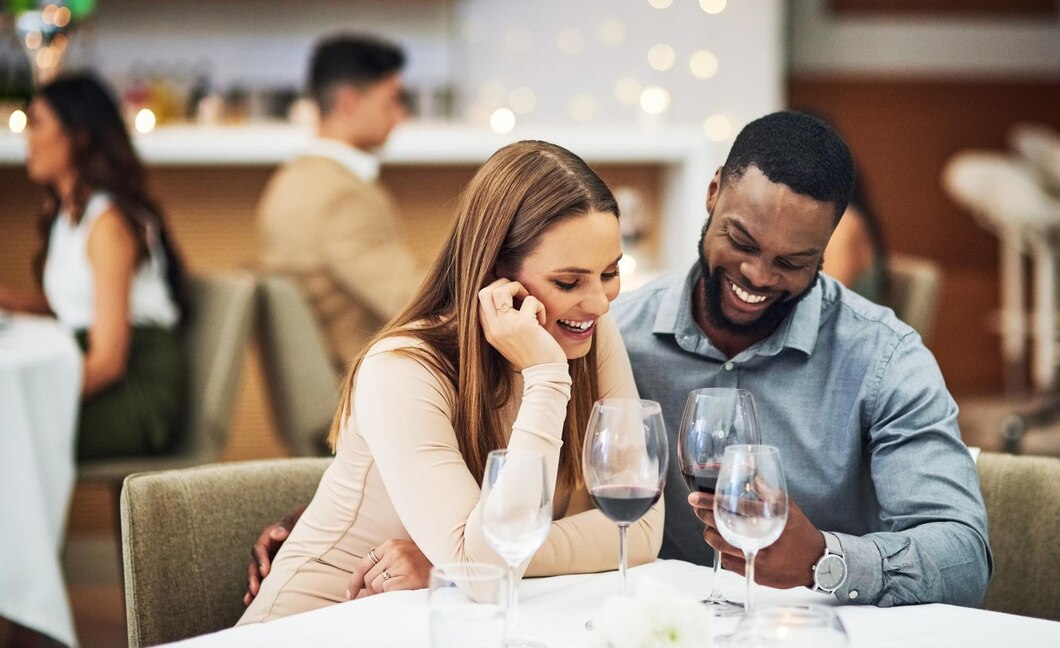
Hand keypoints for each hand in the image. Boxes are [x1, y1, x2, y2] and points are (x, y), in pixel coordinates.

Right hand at [243, 504, 305, 605]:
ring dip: (253, 587)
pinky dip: (259, 590)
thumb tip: (276, 534)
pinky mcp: (273, 569)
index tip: (265, 572)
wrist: (313, 525)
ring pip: (257, 574)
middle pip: (254, 564)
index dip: (261, 560)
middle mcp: (266, 550)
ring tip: (250, 601)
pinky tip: (253, 603)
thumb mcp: (296, 519)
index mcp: (268, 537)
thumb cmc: (304, 521)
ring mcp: (268, 560)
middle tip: (255, 590)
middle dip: (253, 577)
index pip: (259, 549)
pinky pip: (264, 580)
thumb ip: (286, 526)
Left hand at [346, 539, 433, 599]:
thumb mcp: (402, 554)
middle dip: (371, 590)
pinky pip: (387, 591)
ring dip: (382, 593)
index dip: (354, 582)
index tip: (351, 594)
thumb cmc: (422, 561)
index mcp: (390, 544)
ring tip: (396, 589)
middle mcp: (395, 552)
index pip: (363, 564)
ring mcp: (402, 564)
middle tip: (383, 593)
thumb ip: (383, 562)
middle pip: (368, 578)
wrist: (446, 561)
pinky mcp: (409, 576)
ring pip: (376, 586)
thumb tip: (361, 584)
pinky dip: (391, 594)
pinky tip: (402, 590)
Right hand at [478, 278, 565, 369]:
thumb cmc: (532, 354)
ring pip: (501, 290)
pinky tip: (543, 321)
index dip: (494, 291)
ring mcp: (507, 326)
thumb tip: (505, 295)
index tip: (511, 297)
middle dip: (504, 284)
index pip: (479, 302)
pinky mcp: (524, 325)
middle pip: (484, 292)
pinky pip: (530, 300)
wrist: (545, 374)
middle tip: (519, 294)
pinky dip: (540, 306)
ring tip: (528, 301)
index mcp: (490, 332)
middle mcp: (494, 329)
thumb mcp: (509, 340)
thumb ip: (503, 323)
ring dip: (518, 288)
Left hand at [688, 491, 823, 588]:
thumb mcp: (789, 507)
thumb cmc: (800, 531)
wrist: (817, 562)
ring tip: (709, 526)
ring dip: (711, 534)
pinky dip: (723, 551)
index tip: (695, 498)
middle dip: (705, 516)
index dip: (710, 502)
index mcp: (771, 520)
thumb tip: (751, 477)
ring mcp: (758, 560)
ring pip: (721, 546)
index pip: (734, 508)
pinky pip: (728, 562)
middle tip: (697, 508)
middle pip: (721, 528)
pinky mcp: (755, 574)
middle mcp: (763, 541)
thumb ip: (769, 492)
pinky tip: (724, 543)